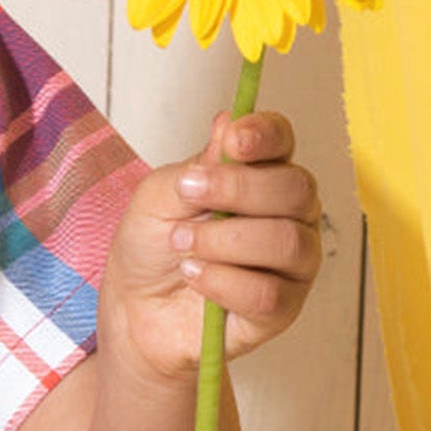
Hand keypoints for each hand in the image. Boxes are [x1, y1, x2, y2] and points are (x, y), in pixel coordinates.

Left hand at [99, 109, 324, 383]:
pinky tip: (194, 276)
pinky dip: (221, 281)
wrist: (134, 307)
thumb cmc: (152, 246)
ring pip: (286, 241)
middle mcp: (289, 215)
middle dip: (238, 189)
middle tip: (187, 196)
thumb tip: (229, 121)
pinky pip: (268, 292)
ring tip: (181, 244)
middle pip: (296, 189)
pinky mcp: (282, 309)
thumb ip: (198, 166)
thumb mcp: (159, 197)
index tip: (235, 140)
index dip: (266, 135)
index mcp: (262, 175)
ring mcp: (292, 263)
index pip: (283, 142)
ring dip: (223, 240)